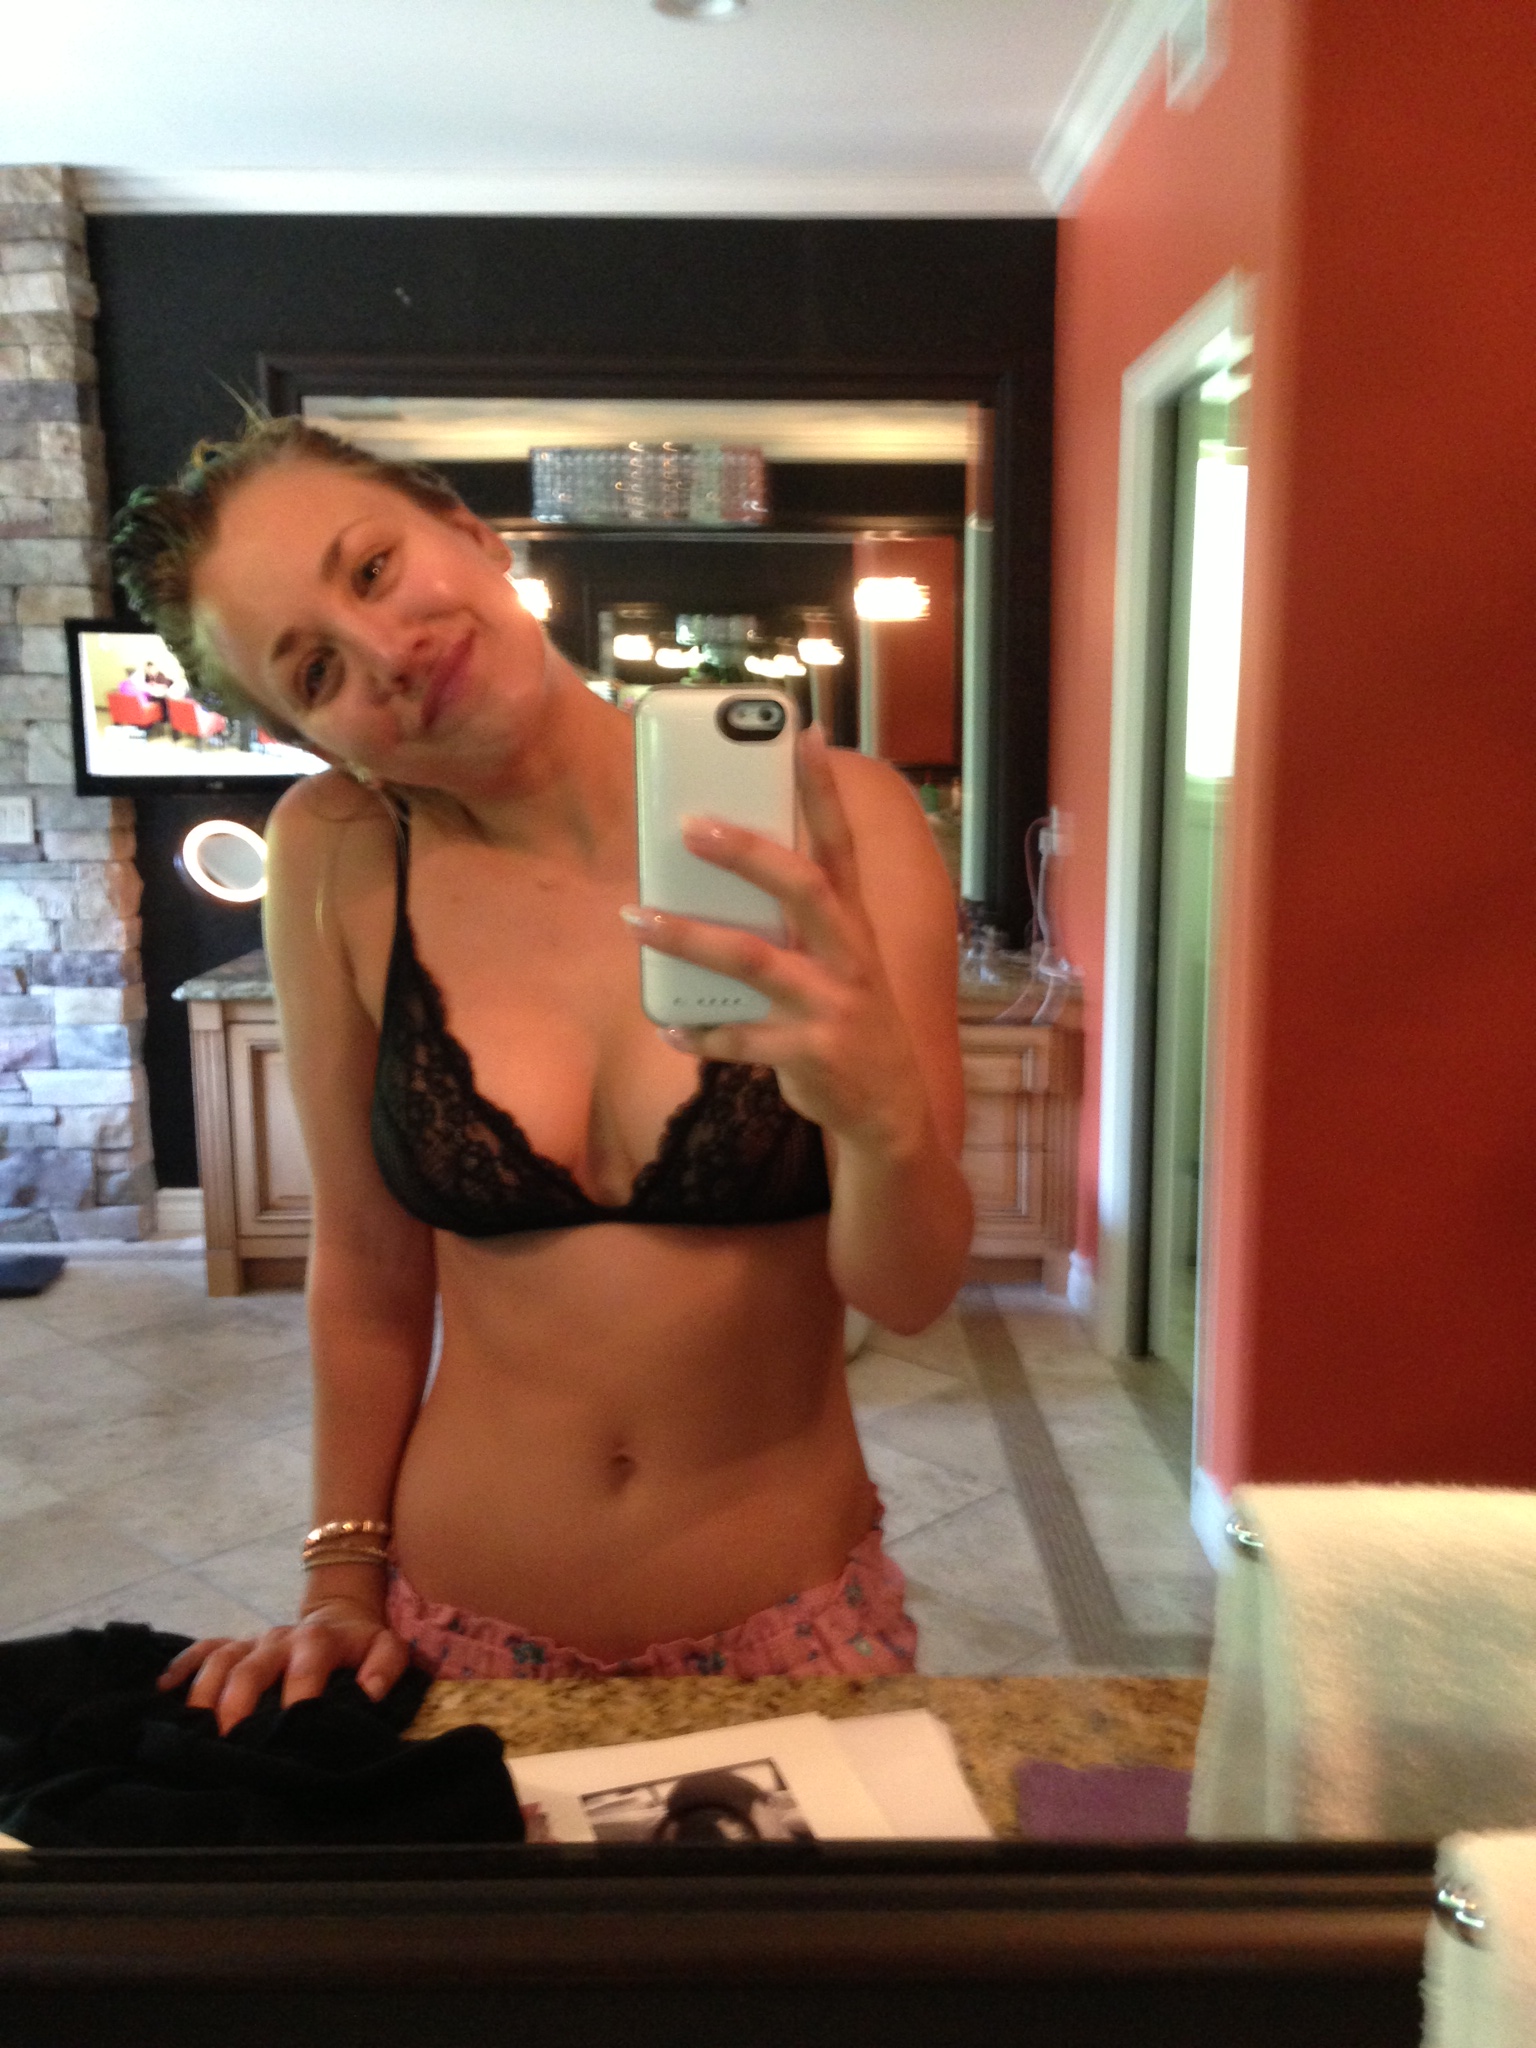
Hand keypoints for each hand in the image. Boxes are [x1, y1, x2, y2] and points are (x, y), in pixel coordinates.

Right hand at [157, 1598, 411, 1735]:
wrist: (336, 1618)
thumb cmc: (358, 1645)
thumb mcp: (385, 1646)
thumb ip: (386, 1666)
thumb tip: (370, 1693)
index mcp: (318, 1639)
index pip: (309, 1662)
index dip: (301, 1691)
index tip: (294, 1725)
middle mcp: (278, 1639)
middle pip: (250, 1666)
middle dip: (238, 1703)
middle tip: (230, 1741)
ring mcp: (251, 1641)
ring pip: (220, 1660)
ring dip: (205, 1693)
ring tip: (196, 1730)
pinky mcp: (233, 1645)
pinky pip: (202, 1649)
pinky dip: (181, 1666)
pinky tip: (163, 1690)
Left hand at [621, 723, 932, 1156]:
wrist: (889, 1110)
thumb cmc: (847, 1018)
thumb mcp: (839, 963)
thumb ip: (797, 922)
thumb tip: (722, 872)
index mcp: (854, 924)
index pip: (841, 843)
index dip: (825, 789)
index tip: (803, 732)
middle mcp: (850, 956)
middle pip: (801, 888)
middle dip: (745, 853)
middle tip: (688, 825)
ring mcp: (832, 1005)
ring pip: (754, 961)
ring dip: (688, 938)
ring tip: (635, 918)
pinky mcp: (810, 1054)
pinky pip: (738, 1038)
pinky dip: (698, 1031)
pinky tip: (670, 1024)